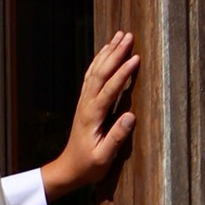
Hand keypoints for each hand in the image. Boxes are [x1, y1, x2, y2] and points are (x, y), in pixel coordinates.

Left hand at [41, 30, 138, 202]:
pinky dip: (99, 61)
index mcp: (92, 116)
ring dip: (107, 52)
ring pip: (95, 71)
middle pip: (100, 73)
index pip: (109, 90)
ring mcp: (84, 102)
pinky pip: (91, 76)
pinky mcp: (85, 103)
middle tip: (129, 36)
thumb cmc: (88, 166)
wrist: (68, 169)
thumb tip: (131, 116)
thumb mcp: (103, 158)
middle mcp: (86, 105)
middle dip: (115, 53)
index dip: (122, 73)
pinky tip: (106, 51)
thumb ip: (116, 137)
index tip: (136, 58)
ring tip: (120, 35)